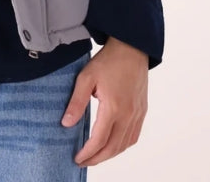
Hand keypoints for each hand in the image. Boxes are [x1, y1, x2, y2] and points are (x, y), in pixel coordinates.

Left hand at [61, 36, 148, 166]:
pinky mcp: (142, 110)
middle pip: (113, 148)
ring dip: (110, 154)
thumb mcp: (86, 78)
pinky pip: (134, 136)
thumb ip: (77, 102)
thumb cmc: (108, 60)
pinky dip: (122, 145)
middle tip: (84, 161)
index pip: (99, 140)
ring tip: (96, 156)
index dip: (87, 153)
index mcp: (114, 108)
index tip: (77, 158)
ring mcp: (138, 114)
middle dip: (97, 159)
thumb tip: (66, 124)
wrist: (131, 47)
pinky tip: (113, 145)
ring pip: (125, 144)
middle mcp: (129, 115)